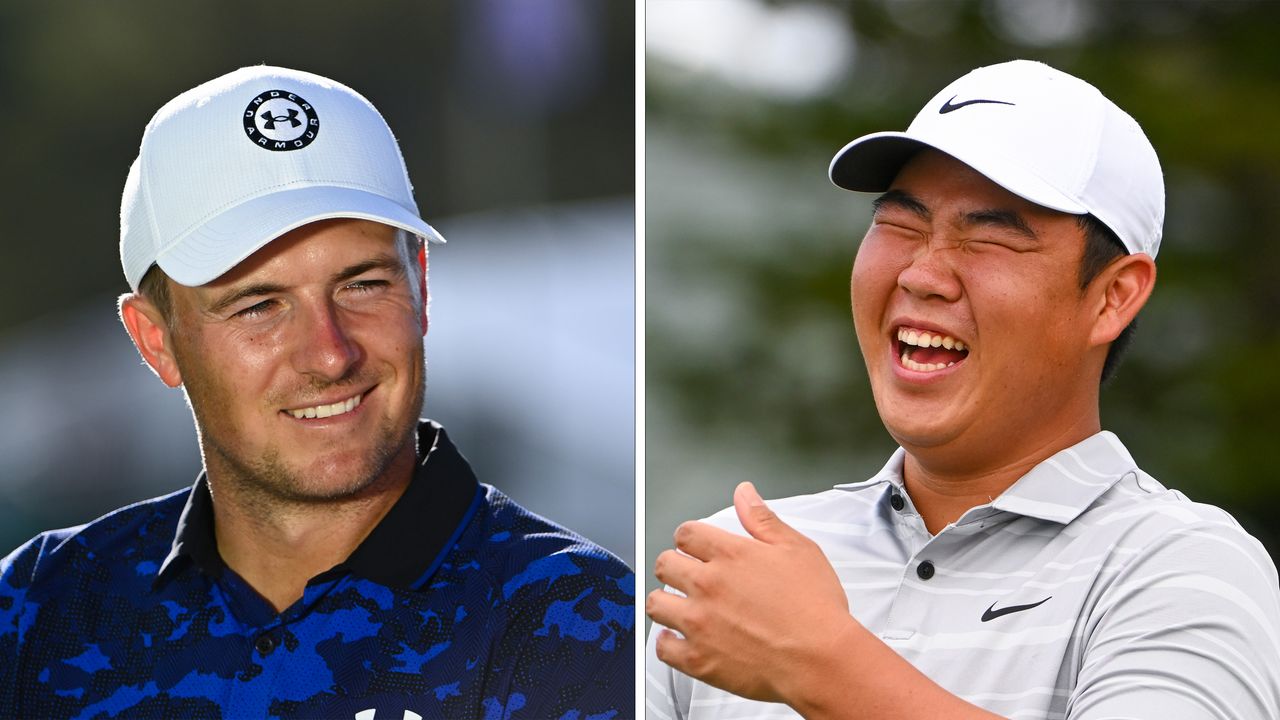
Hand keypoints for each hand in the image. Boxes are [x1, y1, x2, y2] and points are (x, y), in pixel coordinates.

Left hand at [646, 482, 857, 703]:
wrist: (821, 660)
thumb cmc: (815, 608)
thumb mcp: (797, 549)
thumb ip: (763, 519)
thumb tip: (744, 493)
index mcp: (730, 555)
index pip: (686, 533)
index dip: (689, 538)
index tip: (695, 546)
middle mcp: (708, 585)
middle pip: (664, 563)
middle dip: (673, 565)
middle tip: (687, 574)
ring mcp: (699, 622)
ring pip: (655, 603)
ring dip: (665, 600)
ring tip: (679, 604)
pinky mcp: (698, 659)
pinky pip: (662, 648)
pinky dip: (667, 642)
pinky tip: (678, 638)